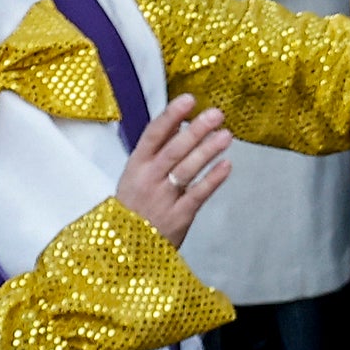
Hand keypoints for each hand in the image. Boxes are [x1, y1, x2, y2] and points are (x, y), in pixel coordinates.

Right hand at [117, 98, 233, 244]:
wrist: (123, 249)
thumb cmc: (132, 209)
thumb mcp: (135, 177)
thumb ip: (156, 152)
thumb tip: (178, 124)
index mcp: (135, 166)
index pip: (153, 135)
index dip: (172, 116)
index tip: (189, 100)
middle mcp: (148, 179)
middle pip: (174, 149)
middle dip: (196, 130)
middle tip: (217, 114)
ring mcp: (163, 198)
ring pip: (187, 169)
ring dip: (208, 150)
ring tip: (226, 136)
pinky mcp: (178, 217)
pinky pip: (197, 194)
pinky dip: (212, 179)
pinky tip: (226, 165)